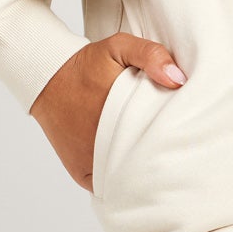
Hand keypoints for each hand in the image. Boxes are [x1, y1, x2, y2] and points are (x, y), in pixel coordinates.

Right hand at [29, 32, 186, 189]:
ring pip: (129, 178)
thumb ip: (151, 56)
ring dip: (142, 169)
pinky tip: (134, 167)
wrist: (48, 80)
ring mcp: (93, 164)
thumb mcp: (119, 47)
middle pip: (147, 161)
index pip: (161, 136)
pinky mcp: (83, 174)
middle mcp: (105, 146)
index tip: (184, 127)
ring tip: (157, 157)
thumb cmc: (89, 64)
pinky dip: (122, 180)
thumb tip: (178, 80)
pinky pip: (110, 184)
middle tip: (174, 144)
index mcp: (122, 116)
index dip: (176, 132)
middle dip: (161, 153)